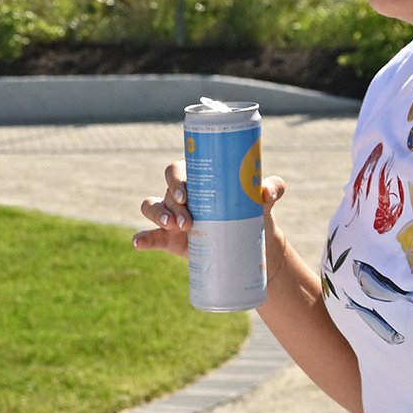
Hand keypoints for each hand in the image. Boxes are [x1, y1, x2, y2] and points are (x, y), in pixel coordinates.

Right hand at [135, 161, 286, 256]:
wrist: (250, 241)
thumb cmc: (253, 211)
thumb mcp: (264, 198)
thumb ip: (273, 187)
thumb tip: (265, 191)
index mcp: (197, 180)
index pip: (177, 170)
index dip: (176, 178)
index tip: (186, 193)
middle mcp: (180, 195)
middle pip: (166, 191)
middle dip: (172, 203)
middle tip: (188, 220)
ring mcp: (171, 217)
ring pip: (151, 208)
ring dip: (157, 215)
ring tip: (174, 227)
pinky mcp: (168, 238)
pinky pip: (149, 236)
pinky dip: (142, 238)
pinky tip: (139, 242)